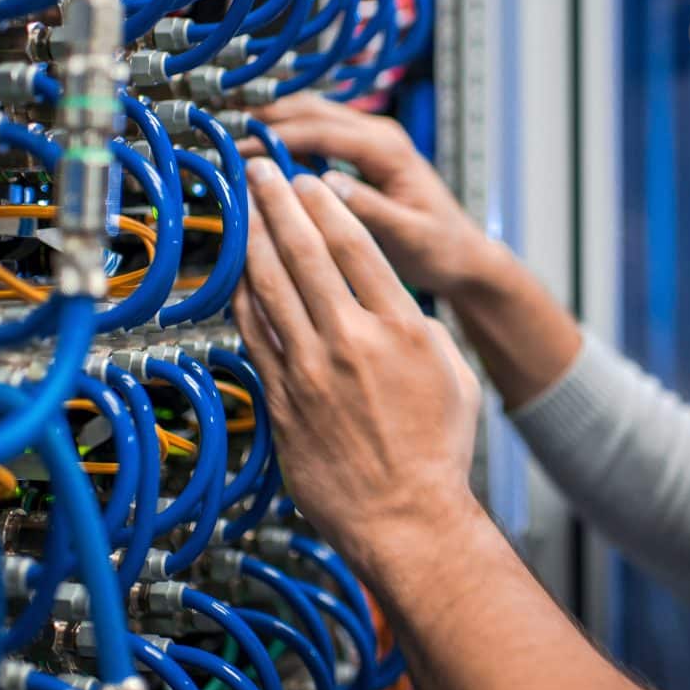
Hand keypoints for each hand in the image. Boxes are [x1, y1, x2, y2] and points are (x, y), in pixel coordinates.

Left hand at [234, 160, 482, 567]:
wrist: (407, 519)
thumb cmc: (436, 453)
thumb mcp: (452, 374)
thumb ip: (419, 328)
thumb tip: (391, 303)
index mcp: (401, 327)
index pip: (356, 245)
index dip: (326, 205)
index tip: (309, 181)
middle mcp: (352, 340)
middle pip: (306, 252)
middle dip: (279, 203)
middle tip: (261, 171)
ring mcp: (311, 369)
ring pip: (271, 286)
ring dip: (253, 238)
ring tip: (241, 206)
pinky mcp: (283, 398)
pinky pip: (254, 333)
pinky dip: (242, 296)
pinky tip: (236, 272)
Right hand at [242, 93, 493, 295]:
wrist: (464, 254)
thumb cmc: (442, 248)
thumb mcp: (409, 235)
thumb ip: (370, 209)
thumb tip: (326, 186)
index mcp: (389, 149)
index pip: (322, 130)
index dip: (277, 136)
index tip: (239, 148)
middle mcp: (380, 135)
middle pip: (312, 111)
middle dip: (266, 118)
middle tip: (222, 133)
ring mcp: (372, 141)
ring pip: (312, 116)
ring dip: (272, 122)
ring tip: (230, 136)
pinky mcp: (363, 154)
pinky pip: (318, 135)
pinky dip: (287, 136)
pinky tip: (260, 152)